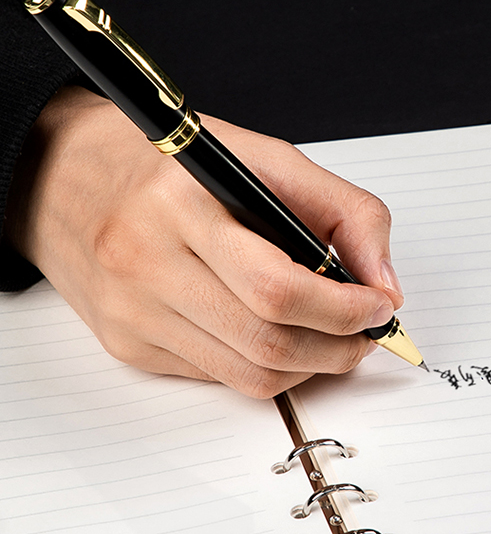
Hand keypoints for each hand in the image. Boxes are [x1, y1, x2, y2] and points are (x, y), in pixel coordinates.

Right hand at [5, 86, 403, 397]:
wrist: (62, 174)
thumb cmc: (165, 163)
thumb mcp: (262, 158)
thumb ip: (342, 212)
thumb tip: (384, 284)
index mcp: (180, 203)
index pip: (277, 287)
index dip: (343, 309)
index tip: (377, 305)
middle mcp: (146, 261)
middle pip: (266, 341)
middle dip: (338, 348)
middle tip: (365, 333)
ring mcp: (132, 312)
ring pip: (246, 373)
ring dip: (309, 366)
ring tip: (332, 340)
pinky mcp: (126, 344)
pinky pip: (216, 375)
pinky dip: (262, 365)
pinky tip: (274, 334)